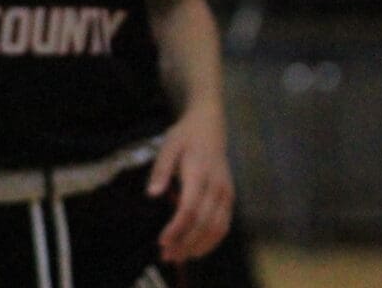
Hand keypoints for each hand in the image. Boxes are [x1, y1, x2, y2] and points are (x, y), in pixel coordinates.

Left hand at [149, 104, 233, 261]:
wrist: (210, 124)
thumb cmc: (185, 136)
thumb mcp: (168, 147)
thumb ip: (161, 170)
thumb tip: (152, 194)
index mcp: (200, 172)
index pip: (191, 207)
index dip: (177, 227)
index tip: (161, 242)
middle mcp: (217, 184)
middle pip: (204, 222)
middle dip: (186, 242)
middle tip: (167, 256)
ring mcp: (226, 191)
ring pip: (217, 226)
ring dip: (199, 245)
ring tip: (180, 257)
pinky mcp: (229, 196)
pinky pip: (225, 223)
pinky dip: (213, 240)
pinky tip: (197, 249)